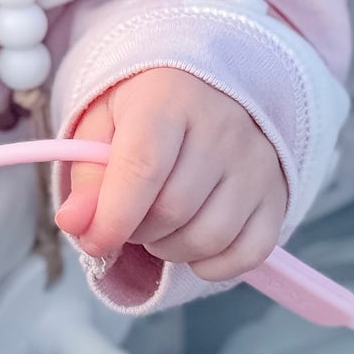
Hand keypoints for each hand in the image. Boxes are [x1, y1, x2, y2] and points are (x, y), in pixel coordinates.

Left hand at [55, 68, 287, 281]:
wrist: (206, 89)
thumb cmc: (145, 110)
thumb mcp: (102, 124)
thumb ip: (87, 175)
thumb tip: (76, 224)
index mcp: (171, 98)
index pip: (143, 167)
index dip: (112, 217)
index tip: (94, 240)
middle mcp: (224, 126)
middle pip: (173, 210)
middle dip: (138, 231)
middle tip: (130, 217)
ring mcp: (258, 161)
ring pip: (209, 238)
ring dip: (171, 249)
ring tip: (160, 226)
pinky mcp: (277, 193)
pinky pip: (248, 253)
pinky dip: (213, 265)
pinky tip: (194, 242)